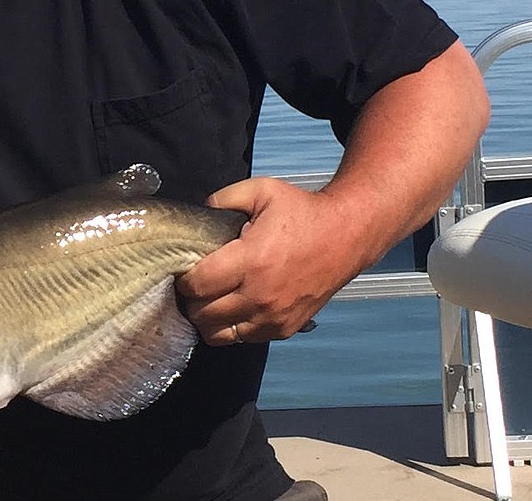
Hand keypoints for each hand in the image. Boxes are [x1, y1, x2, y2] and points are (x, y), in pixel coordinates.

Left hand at [176, 177, 359, 345]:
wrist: (347, 234)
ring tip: (209, 299)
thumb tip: (199, 213)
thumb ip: (222, 200)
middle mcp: (261, 295)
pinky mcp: (285, 328)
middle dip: (190, 299)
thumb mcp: (260, 191)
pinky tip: (232, 307)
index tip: (184, 269)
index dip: (183, 278)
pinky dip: (231, 327)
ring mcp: (274, 316)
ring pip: (219, 335)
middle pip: (203, 314)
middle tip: (194, 284)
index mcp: (252, 260)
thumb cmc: (304, 212)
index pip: (198, 286)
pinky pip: (243, 339)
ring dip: (207, 319)